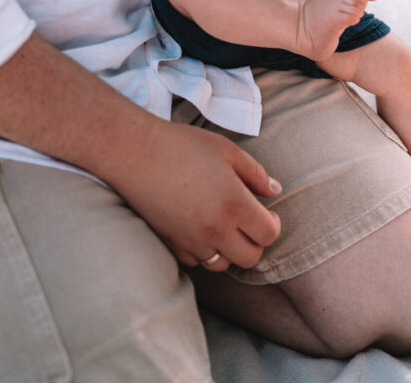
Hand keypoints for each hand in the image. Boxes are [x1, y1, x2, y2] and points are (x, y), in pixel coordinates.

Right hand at [109, 120, 281, 272]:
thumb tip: (275, 191)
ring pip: (222, 264)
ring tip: (224, 224)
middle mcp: (216, 230)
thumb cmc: (183, 146)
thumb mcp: (227, 150)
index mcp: (234, 204)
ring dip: (229, 249)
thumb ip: (256, 173)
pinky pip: (196, 261)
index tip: (268, 213)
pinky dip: (204, 250)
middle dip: (255, 241)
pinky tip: (200, 227)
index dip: (273, 225)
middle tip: (248, 221)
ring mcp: (192, 242)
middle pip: (250, 257)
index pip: (268, 234)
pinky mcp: (171, 245)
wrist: (136, 154)